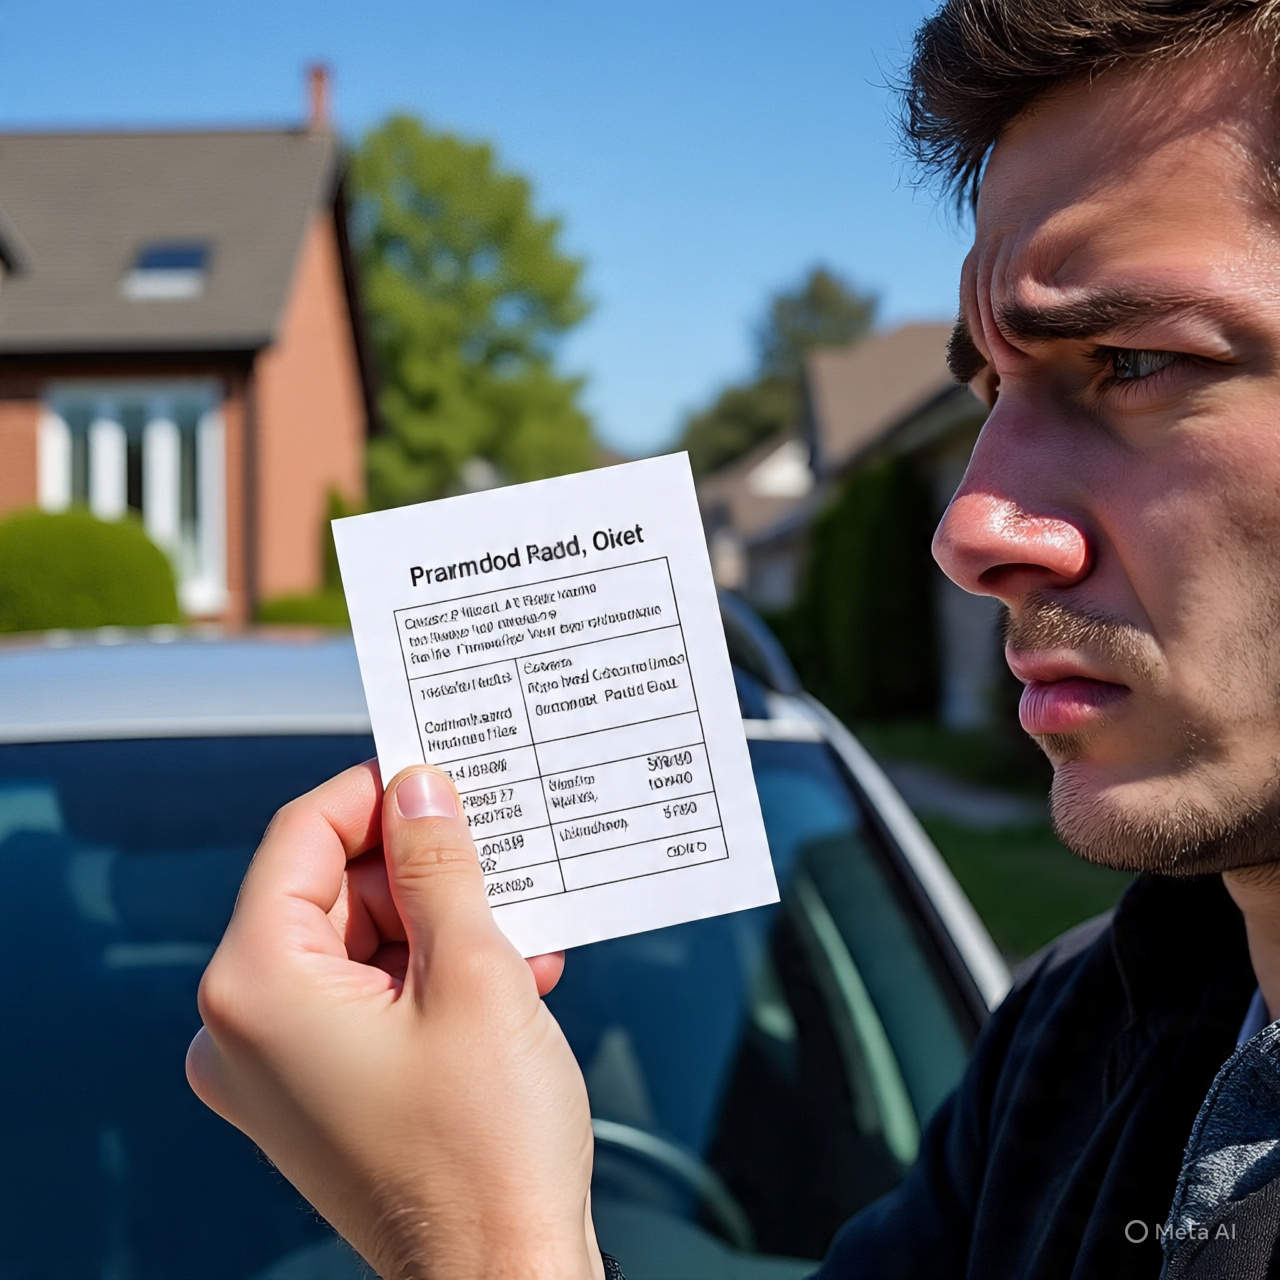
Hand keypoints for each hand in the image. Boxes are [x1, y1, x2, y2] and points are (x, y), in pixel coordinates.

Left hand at [186, 761, 600, 1279]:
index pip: (302, 838)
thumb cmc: (485, 1151)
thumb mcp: (474, 974)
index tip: (435, 771)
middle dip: (420, 867)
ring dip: (441, 923)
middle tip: (496, 848)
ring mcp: (277, 1067)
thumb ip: (439, 866)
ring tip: (522, 924)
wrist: (501, 1279)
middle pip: (330, 889)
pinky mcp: (318, 1091)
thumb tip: (420, 791)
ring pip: (358, 941)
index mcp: (258, 989)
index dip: (374, 792)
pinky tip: (512, 972)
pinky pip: (367, 995)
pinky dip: (434, 974)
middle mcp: (245, 1028)